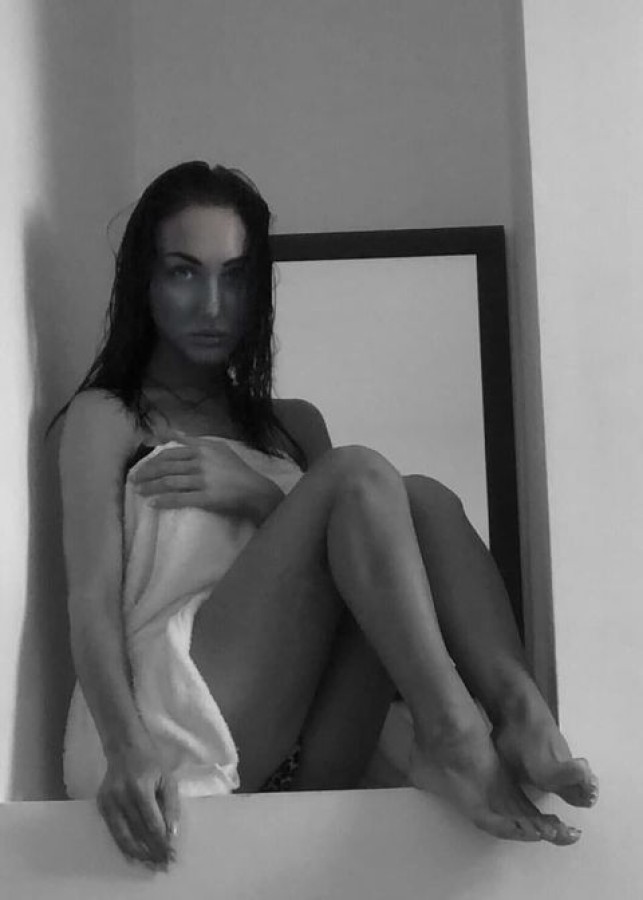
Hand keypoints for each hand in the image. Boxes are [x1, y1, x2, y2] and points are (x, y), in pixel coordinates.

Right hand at [97, 743, 179, 870]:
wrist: (125, 746)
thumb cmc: (151, 761)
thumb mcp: (167, 778)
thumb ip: (171, 806)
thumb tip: (171, 833)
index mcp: (140, 787)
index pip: (152, 822)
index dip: (162, 841)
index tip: (171, 853)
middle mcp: (122, 795)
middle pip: (138, 831)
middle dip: (152, 850)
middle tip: (163, 863)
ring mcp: (109, 800)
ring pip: (123, 835)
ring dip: (138, 853)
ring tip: (150, 863)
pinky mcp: (102, 804)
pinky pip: (113, 830)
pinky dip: (123, 845)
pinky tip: (134, 854)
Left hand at [131, 433, 284, 521]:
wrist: (255, 490)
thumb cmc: (237, 470)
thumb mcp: (219, 448)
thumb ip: (198, 441)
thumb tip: (175, 434)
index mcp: (203, 448)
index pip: (172, 450)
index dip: (153, 457)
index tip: (140, 462)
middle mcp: (201, 461)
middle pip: (166, 466)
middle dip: (147, 473)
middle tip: (134, 479)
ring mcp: (203, 480)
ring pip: (169, 482)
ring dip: (151, 487)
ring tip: (139, 492)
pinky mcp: (205, 497)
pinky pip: (180, 499)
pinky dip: (164, 501)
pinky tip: (153, 504)